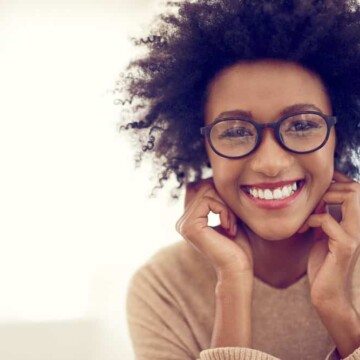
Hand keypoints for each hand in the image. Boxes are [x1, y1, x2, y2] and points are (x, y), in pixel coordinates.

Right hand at [176, 178, 253, 278]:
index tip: (232, 218)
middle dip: (224, 200)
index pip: (203, 189)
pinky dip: (224, 211)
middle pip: (204, 187)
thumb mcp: (228, 217)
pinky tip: (229, 228)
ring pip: (207, 192)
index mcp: (189, 219)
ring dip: (226, 206)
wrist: (238, 270)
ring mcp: (183, 224)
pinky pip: (208, 201)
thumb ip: (219, 200)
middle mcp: (182, 221)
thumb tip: (215, 177)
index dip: (222, 196)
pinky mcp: (189, 226)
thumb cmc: (237, 247)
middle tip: (233, 222)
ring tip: (232, 225)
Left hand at [299, 170, 359, 309]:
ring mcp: (356, 235)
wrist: (330, 294)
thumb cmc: (324, 264)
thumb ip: (325, 218)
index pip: (354, 190)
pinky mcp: (346, 246)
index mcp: (356, 222)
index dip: (337, 180)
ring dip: (324, 197)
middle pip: (356, 188)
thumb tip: (316, 201)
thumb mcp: (324, 236)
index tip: (315, 184)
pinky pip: (328, 220)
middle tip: (309, 202)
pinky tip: (302, 229)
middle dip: (328, 187)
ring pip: (351, 196)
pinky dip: (311, 219)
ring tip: (308, 211)